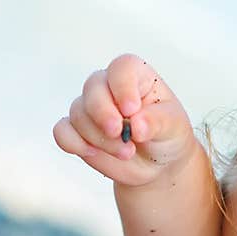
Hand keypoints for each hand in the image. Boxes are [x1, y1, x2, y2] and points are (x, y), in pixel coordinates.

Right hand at [53, 54, 195, 186]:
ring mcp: (92, 109)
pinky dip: (73, 143)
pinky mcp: (79, 132)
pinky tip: (93, 153)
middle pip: (93, 87)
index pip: (122, 68)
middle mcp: (110, 88)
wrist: (159, 166)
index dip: (122, 86)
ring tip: (126, 152)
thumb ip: (157, 122)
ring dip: (99, 137)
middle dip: (103, 114)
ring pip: (78, 113)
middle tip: (120, 134)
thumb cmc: (168, 136)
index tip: (131, 110)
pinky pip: (62, 132)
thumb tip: (136, 125)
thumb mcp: (174, 127)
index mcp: (136, 77)